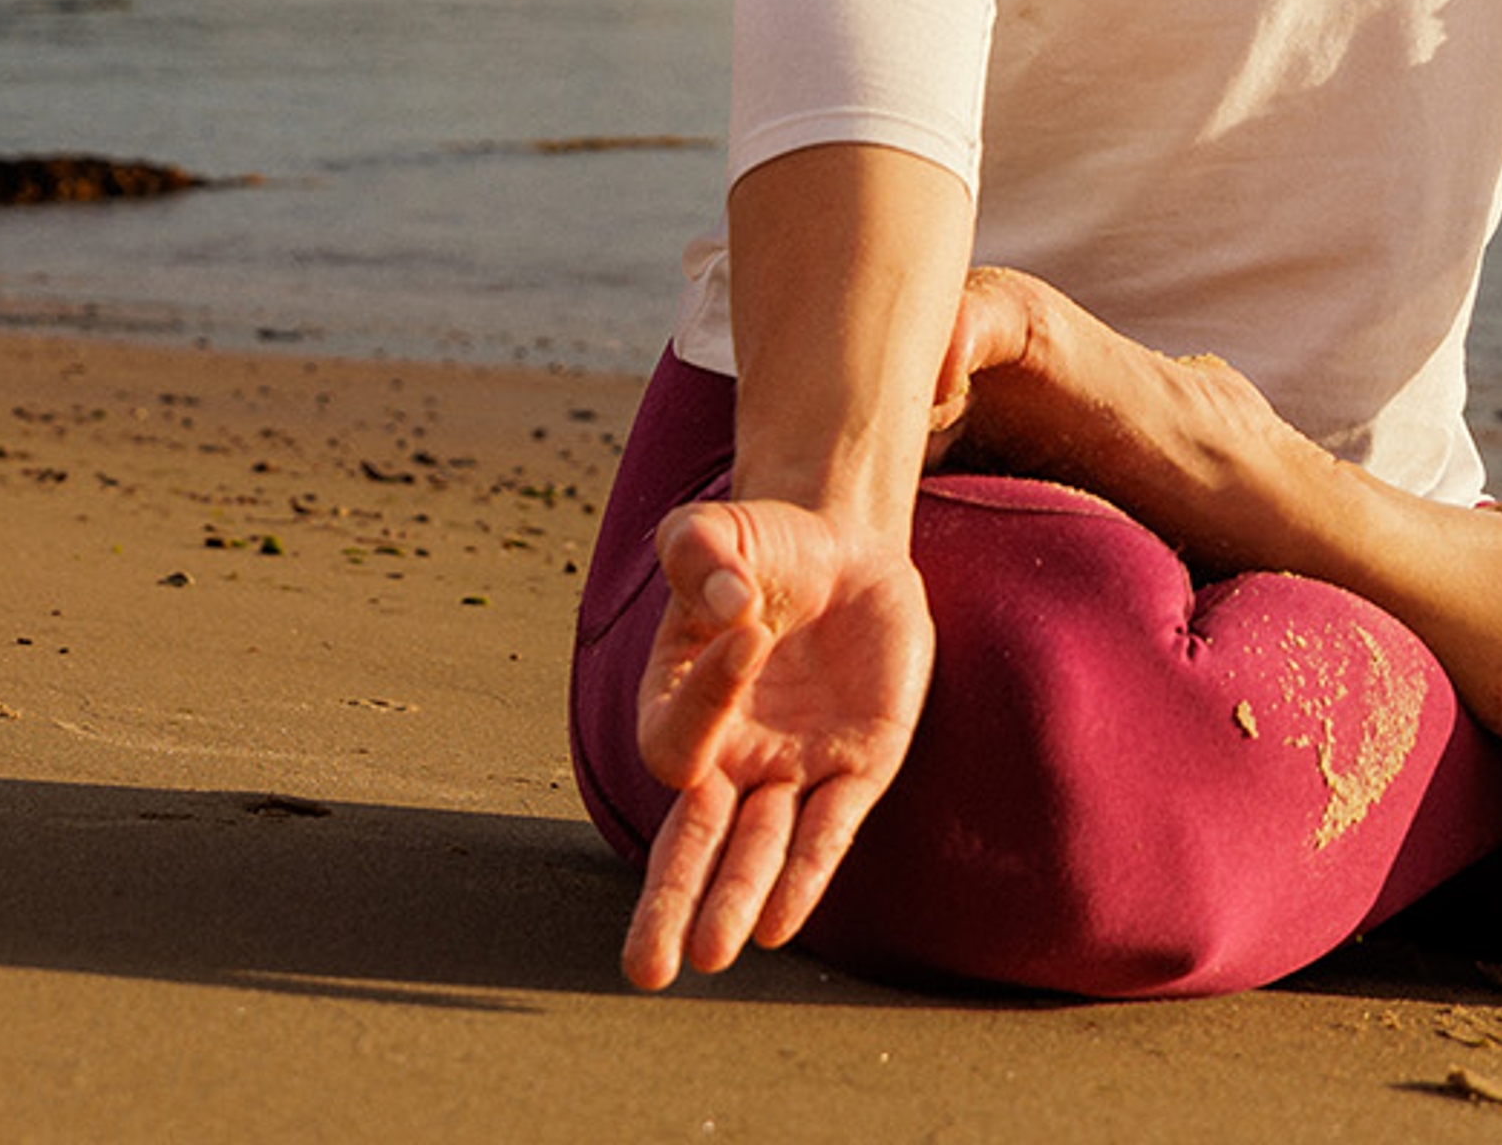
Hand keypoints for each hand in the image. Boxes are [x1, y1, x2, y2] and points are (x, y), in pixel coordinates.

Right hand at [623, 495, 933, 988]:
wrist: (842, 550)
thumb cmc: (761, 547)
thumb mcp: (715, 531)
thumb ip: (698, 549)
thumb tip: (729, 602)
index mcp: (677, 703)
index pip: (680, 736)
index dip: (712, 694)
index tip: (748, 627)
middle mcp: (728, 754)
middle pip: (691, 843)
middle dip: (670, 902)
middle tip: (645, 971)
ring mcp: (790, 767)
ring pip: (756, 851)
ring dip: (737, 899)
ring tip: (716, 955)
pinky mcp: (856, 766)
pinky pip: (828, 831)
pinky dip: (807, 874)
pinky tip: (782, 922)